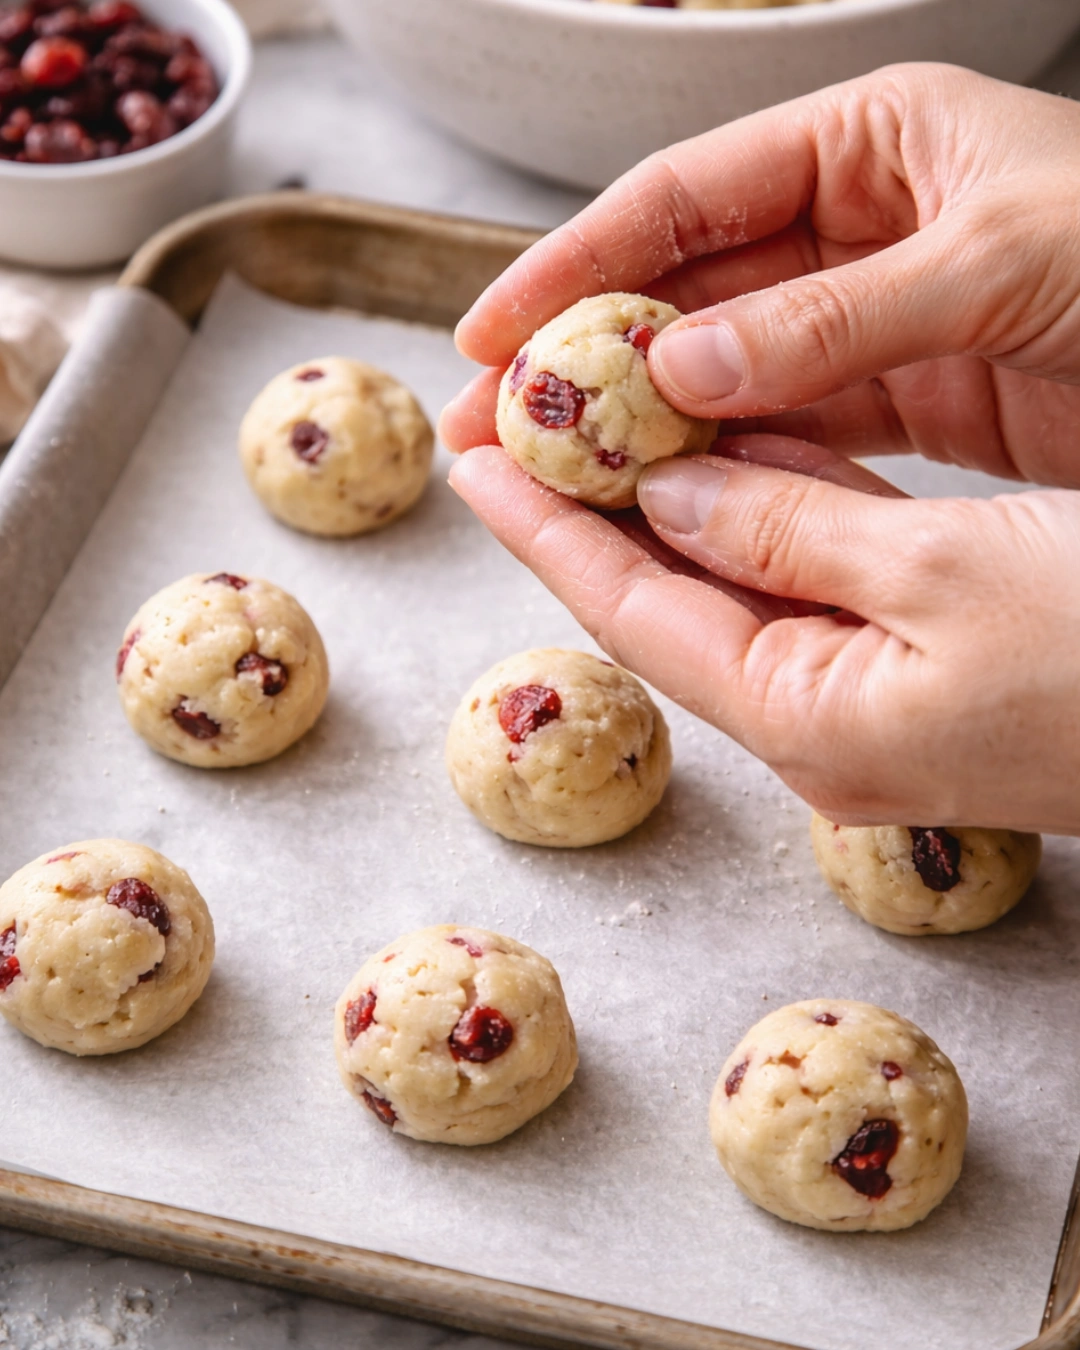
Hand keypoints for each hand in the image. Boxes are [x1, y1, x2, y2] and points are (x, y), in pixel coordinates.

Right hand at [442, 63, 1079, 486]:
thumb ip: (834, 318)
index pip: (683, 198)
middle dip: (585, 359)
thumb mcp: (1000, 263)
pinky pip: (792, 429)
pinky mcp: (907, 399)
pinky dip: (728, 463)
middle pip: (686, 292)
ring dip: (642, 425)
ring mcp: (875, 317)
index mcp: (871, 140)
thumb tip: (675, 372)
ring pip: (728, 371)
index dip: (576, 264)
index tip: (492, 333)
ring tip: (556, 478)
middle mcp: (857, 222)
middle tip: (494, 424)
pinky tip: (664, 498)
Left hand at [449, 436, 1079, 833]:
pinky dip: (764, 521)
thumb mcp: (942, 569)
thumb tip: (675, 488)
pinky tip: (732, 460)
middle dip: (588, 515)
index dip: (545, 532)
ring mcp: (868, 711)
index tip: (475, 466)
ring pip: (736, 591)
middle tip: (518, 433)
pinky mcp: (918, 680)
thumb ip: (792, 528)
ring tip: (600, 429)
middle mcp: (818, 730)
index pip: (630, 612)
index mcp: (805, 719)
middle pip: (666, 606)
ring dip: (671, 511)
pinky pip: (806, 592)